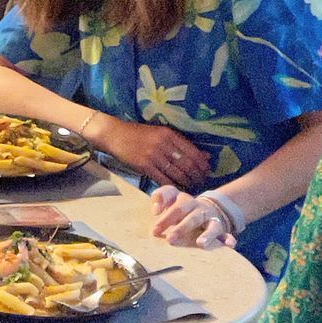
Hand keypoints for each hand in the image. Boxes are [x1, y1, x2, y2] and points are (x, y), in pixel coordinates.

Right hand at [92, 117, 209, 190]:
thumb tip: (205, 155)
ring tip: (193, 186)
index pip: (192, 151)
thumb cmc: (139, 134)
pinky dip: (172, 185)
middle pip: (187, 164)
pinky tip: (178, 189)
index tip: (207, 171)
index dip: (202, 164)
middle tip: (202, 182)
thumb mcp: (161, 133)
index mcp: (169, 134)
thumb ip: (181, 144)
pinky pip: (163, 179)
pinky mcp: (144, 166)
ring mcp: (153, 155)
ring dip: (187, 182)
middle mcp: (163, 144)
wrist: (114, 135)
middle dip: (197, 175)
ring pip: (177, 173)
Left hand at [150, 185, 234, 248]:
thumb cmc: (182, 208)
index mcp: (183, 200)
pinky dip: (228, 239)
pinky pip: (226, 234)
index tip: (154, 212)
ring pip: (211, 226)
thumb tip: (155, 210)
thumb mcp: (170, 200)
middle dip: (180, 227)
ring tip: (200, 244)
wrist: (208, 209)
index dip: (162, 201)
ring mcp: (210, 218)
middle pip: (190, 216)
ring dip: (207, 235)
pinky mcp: (220, 229)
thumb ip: (159, 198)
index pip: (172, 196)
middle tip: (170, 239)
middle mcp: (198, 208)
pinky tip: (230, 245)